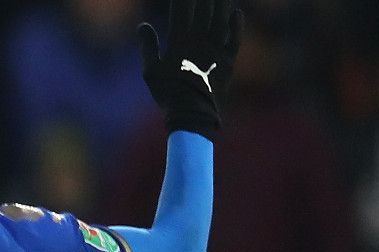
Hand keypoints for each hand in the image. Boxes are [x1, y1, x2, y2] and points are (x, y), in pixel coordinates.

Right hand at [137, 0, 240, 139]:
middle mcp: (201, 40)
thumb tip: (143, 25)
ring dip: (220, 3)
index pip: (183, 9)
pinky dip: (236, 24)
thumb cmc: (167, 94)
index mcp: (180, 41)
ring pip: (220, 18)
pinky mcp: (229, 60)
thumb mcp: (151, 71)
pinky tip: (236, 12)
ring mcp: (217, 49)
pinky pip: (234, 37)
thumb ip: (148, 46)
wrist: (193, 115)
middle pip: (204, 8)